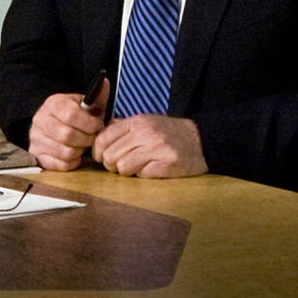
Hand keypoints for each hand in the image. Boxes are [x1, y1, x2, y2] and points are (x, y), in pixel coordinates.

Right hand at [27, 78, 110, 170]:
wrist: (52, 123)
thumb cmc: (74, 114)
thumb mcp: (85, 103)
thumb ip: (97, 96)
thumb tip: (105, 82)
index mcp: (53, 103)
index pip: (71, 115)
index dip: (89, 123)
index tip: (98, 126)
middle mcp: (40, 120)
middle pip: (68, 135)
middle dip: (87, 139)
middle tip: (92, 138)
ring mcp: (36, 138)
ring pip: (65, 152)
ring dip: (80, 151)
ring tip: (83, 145)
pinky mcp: (36, 155)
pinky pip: (60, 165)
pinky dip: (72, 162)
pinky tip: (75, 154)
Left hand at [92, 114, 207, 177]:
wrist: (200, 140)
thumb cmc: (169, 133)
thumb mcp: (145, 122)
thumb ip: (123, 128)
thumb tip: (99, 138)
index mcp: (137, 122)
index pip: (103, 138)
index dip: (98, 152)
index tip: (102, 157)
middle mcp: (145, 133)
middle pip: (110, 156)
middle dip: (113, 165)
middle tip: (122, 164)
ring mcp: (157, 148)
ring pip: (123, 167)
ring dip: (127, 171)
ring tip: (138, 167)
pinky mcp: (167, 163)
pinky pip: (142, 175)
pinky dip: (144, 175)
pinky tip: (152, 169)